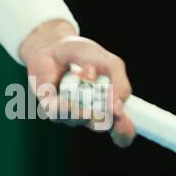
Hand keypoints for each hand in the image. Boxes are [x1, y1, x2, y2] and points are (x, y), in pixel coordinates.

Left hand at [20, 23, 135, 147]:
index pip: (121, 131)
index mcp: (109, 106)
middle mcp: (90, 113)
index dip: (125, 131)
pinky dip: (64, 103)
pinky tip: (66, 92)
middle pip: (101, 126)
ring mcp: (70, 112)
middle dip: (104, 114)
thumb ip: (121, 84)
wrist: (54, 44)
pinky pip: (58, 113)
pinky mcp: (51, 107)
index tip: (122, 117)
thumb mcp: (110, 64)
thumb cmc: (84, 54)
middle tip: (103, 99)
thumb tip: (118, 107)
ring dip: (83, 97)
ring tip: (85, 74)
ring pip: (79, 118)